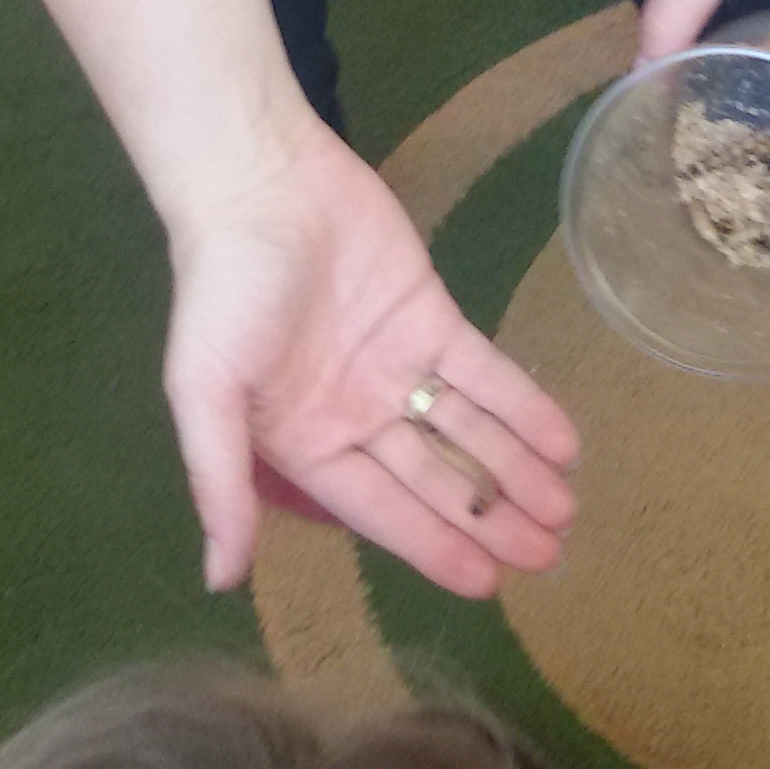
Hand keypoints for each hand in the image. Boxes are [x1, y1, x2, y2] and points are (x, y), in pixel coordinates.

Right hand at [161, 118, 581, 597]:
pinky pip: (485, 372)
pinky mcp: (431, 318)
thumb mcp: (204, 392)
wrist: (259, 184)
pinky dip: (524, 406)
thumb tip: (221, 580)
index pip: (381, 510)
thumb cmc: (223, 292)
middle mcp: (356, 415)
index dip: (433, 546)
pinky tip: (564, 443)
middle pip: (435, 479)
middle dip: (489, 518)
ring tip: (565, 511)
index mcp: (304, 443)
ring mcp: (397, 366)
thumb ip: (219, 484)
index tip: (487, 584)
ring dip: (516, 470)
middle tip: (549, 558)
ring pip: (467, 431)